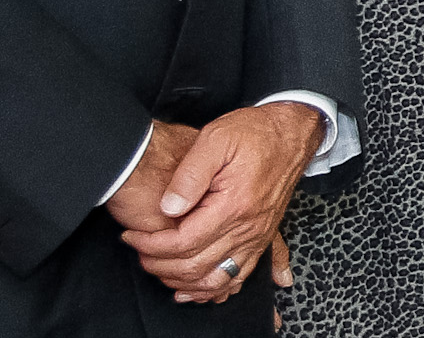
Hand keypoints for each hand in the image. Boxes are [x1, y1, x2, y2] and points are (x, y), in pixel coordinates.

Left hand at [120, 102, 321, 302]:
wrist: (292, 133)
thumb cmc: (256, 133)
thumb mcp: (216, 138)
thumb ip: (189, 174)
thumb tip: (168, 208)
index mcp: (234, 206)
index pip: (183, 242)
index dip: (150, 245)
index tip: (132, 236)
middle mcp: (248, 227)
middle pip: (196, 266)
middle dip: (160, 265)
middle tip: (139, 252)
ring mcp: (258, 235)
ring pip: (217, 278)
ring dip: (185, 283)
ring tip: (161, 272)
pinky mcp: (262, 237)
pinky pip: (241, 275)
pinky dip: (218, 289)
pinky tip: (201, 290)